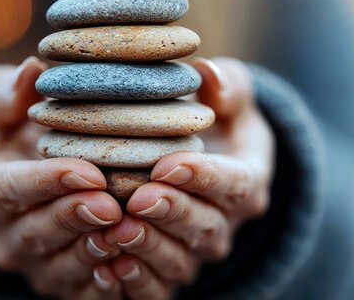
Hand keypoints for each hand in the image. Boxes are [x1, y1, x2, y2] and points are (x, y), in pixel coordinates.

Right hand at [0, 57, 123, 298]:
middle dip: (75, 218)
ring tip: (125, 232)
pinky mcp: (54, 280)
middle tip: (112, 204)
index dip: (48, 182)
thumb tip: (32, 70)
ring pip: (58, 265)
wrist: (1, 179)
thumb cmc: (3, 133)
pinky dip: (102, 281)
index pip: (9, 189)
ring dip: (91, 251)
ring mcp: (27, 264)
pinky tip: (129, 262)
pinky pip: (78, 289)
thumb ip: (4, 90)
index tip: (88, 171)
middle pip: (35, 232)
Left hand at [100, 57, 274, 298]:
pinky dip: (134, 279)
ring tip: (117, 231)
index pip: (234, 184)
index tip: (169, 165)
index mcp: (245, 183)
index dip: (203, 177)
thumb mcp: (233, 103)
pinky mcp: (169, 272)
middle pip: (204, 226)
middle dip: (171, 212)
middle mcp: (224, 224)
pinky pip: (156, 287)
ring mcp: (196, 253)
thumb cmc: (216, 127)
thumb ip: (229, 86)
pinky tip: (107, 265)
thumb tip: (210, 76)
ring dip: (148, 247)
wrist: (206, 170)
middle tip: (139, 198)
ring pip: (179, 259)